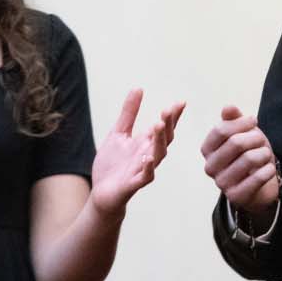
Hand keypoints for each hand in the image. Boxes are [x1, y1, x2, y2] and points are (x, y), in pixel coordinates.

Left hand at [89, 89, 183, 216]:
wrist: (100, 192)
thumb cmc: (112, 164)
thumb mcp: (118, 133)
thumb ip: (129, 113)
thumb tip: (138, 88)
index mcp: (146, 143)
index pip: (164, 127)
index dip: (173, 116)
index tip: (180, 102)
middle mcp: (149, 155)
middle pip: (165, 139)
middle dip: (168, 125)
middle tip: (167, 110)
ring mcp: (143, 169)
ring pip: (158, 155)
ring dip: (160, 141)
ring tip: (158, 125)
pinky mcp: (133, 184)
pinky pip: (145, 176)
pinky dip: (148, 167)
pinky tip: (147, 157)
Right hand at [200, 105, 279, 222]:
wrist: (259, 184)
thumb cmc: (249, 154)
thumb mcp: (242, 132)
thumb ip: (234, 119)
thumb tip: (228, 107)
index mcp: (207, 149)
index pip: (221, 130)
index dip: (241, 122)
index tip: (254, 120)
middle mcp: (210, 167)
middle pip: (235, 143)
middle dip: (255, 137)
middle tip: (262, 140)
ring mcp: (221, 183)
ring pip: (249, 159)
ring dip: (264, 153)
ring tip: (266, 155)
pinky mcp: (236, 197)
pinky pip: (257, 178)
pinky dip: (268, 169)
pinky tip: (268, 169)